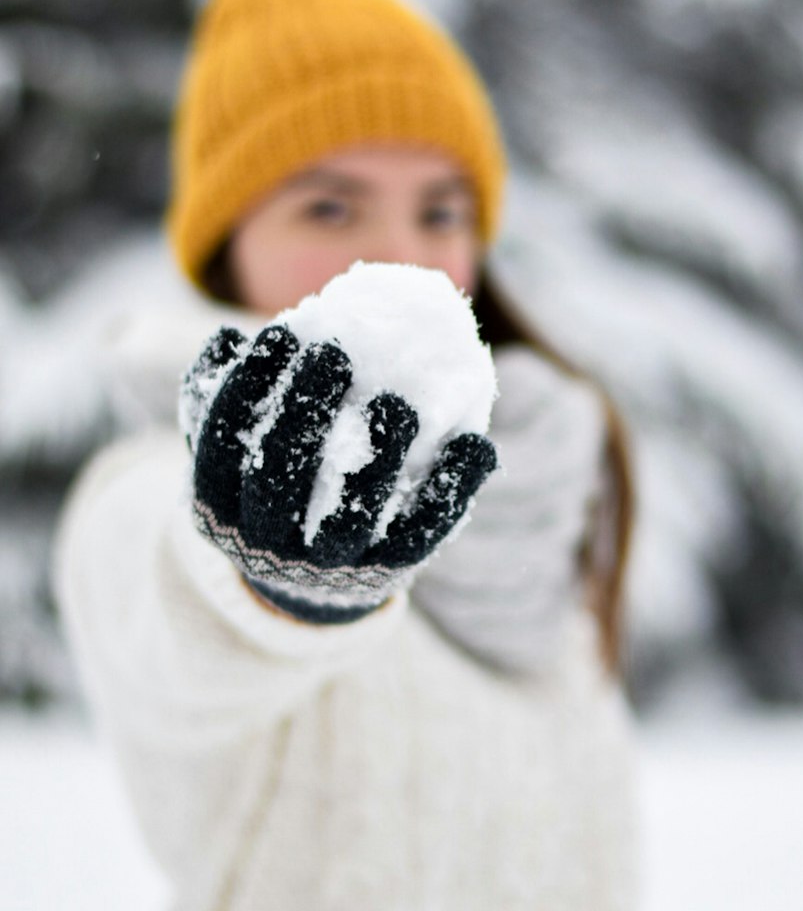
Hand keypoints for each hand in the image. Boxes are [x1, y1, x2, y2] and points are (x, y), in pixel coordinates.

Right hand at [181, 323, 497, 620]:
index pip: (219, 448)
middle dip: (302, 414)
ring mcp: (329, 565)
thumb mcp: (235, 448)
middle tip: (334, 353)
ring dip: (376, 458)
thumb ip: (220, 397)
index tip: (281, 332)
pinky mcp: (386, 571)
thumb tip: (228, 339)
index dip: (245, 391)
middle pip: (277, 482)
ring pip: (349, 520)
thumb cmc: (271, 481)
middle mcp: (267, 544)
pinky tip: (475, 443)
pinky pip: (420, 536)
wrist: (310, 578)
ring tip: (396, 401)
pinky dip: (449, 491)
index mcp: (220, 507)